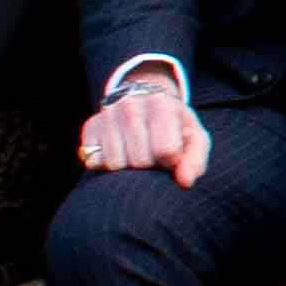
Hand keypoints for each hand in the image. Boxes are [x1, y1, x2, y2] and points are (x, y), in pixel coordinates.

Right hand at [83, 76, 210, 180]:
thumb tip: (185, 182)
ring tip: (136, 153)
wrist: (146, 104)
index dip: (170, 161)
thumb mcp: (194, 138)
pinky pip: (93, 162)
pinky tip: (119, 152)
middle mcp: (130, 105)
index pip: (165, 151)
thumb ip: (195, 160)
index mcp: (161, 105)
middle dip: (149, 166)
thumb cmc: (175, 128)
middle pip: (139, 161)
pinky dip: (106, 165)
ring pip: (114, 164)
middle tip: (152, 155)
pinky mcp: (90, 127)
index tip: (171, 155)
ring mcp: (107, 115)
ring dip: (127, 168)